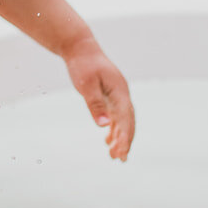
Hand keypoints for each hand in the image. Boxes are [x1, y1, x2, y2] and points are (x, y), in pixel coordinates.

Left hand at [65, 41, 134, 160]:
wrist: (80, 47)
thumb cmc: (83, 64)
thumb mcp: (86, 85)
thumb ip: (95, 105)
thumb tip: (103, 126)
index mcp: (119, 91)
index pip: (125, 119)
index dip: (125, 137)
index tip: (122, 152)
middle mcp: (122, 93)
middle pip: (128, 121)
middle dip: (126, 141)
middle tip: (121, 159)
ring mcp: (117, 94)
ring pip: (123, 120)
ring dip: (120, 137)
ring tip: (113, 156)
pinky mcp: (110, 95)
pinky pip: (115, 115)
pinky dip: (114, 128)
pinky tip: (108, 140)